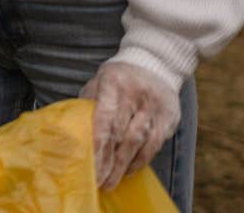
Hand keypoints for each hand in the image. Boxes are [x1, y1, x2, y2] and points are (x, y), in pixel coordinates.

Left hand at [80, 61, 180, 189]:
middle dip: (108, 162)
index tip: (90, 167)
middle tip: (98, 182)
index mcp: (114, 83)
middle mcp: (135, 95)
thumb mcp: (100, 80)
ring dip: (123, 166)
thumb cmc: (120, 76)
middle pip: (121, 135)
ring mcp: (154, 107)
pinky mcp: (168, 117)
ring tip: (111, 182)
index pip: (105, 119)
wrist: (155, 62)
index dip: (98, 146)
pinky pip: (153, 146)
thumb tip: (75, 128)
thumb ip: (89, 102)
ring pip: (138, 143)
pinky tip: (129, 170)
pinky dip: (140, 161)